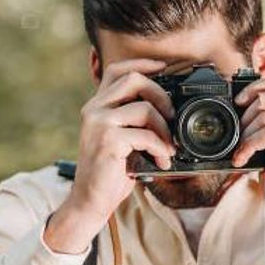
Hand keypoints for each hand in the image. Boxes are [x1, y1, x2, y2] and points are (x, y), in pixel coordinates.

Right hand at [44, 58, 175, 253]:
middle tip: (173, 117)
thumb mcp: (123, 140)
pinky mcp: (108, 141)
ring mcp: (99, 124)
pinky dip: (161, 148)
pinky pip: (146, 135)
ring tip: (169, 148)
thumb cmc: (110, 172)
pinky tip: (162, 161)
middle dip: (162, 95)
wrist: (91, 200)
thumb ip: (135, 121)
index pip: (117, 70)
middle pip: (134, 80)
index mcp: (97, 106)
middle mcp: (94, 110)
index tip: (165, 68)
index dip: (143, 64)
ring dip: (165, 129)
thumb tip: (170, 112)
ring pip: (144, 108)